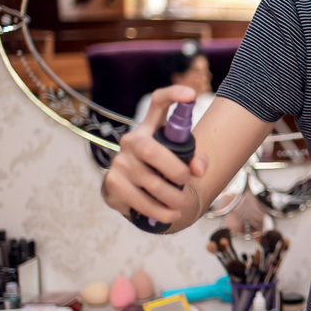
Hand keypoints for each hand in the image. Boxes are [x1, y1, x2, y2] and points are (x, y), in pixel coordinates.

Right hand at [101, 85, 208, 227]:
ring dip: (171, 197)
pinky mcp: (112, 183)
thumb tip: (198, 169)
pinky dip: (159, 211)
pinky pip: (139, 200)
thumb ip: (196, 159)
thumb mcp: (180, 160)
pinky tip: (170, 215)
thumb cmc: (161, 171)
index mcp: (151, 129)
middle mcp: (132, 141)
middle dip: (174, 168)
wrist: (131, 194)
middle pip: (151, 149)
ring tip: (183, 206)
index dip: (174, 95)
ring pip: (149, 181)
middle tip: (186, 181)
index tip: (192, 95)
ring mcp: (119, 162)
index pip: (158, 103)